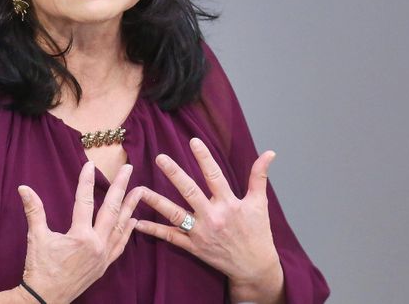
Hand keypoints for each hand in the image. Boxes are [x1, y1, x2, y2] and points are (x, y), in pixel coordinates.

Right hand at [17, 162, 142, 303]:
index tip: (89, 164)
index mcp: (80, 236)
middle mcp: (96, 244)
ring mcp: (103, 256)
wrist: (45, 298)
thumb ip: (34, 211)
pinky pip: (120, 245)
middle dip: (121, 187)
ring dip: (130, 207)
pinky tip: (134, 221)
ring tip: (139, 190)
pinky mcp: (104, 265)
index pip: (85, 201)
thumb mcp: (36, 237)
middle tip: (128, 169)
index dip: (86, 181)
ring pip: (120, 226)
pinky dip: (127, 231)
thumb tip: (24, 188)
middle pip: (111, 210)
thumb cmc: (40, 268)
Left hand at [134, 138, 284, 303]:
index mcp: (229, 204)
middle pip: (190, 192)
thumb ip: (259, 177)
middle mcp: (213, 217)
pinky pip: (170, 237)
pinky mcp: (193, 247)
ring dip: (156, 202)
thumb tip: (270, 153)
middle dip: (175, 174)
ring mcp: (201, 233)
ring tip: (140, 190)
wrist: (254, 267)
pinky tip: (138, 222)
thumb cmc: (257, 233)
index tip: (193, 141)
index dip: (204, 158)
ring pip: (175, 215)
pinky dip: (154, 230)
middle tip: (160, 158)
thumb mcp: (259, 203)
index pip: (214, 176)